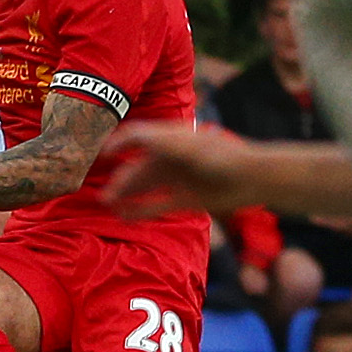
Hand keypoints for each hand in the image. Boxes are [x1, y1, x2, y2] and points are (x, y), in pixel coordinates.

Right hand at [100, 122, 256, 216]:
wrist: (252, 177)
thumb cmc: (221, 155)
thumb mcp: (187, 145)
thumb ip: (157, 141)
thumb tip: (127, 135)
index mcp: (169, 139)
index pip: (136, 137)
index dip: (117, 144)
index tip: (99, 156)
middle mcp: (170, 159)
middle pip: (137, 168)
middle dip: (119, 180)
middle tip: (101, 196)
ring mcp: (177, 180)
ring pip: (144, 188)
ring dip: (126, 196)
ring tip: (107, 205)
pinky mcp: (184, 200)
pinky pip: (155, 205)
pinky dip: (139, 210)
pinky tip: (124, 215)